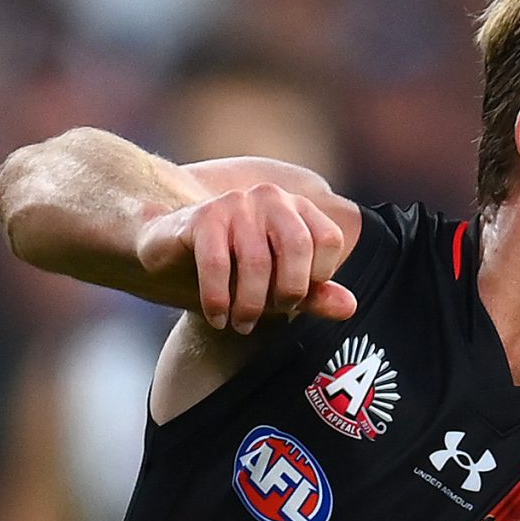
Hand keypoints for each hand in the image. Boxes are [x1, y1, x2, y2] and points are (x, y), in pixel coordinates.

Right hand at [137, 182, 356, 333]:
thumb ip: (314, 295)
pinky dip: (218, 300)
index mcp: (296, 208)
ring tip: (239, 323)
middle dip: (286, 292)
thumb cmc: (232, 272)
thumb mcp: (276, 287)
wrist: (169, 255)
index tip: (293, 298)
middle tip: (268, 315)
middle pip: (298, 247)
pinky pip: (218, 265)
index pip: (329, 240)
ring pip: (257, 262)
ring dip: (249, 305)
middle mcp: (270, 197)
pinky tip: (216, 317)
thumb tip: (350, 306)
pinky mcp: (202, 218)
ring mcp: (236, 204)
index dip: (316, 278)